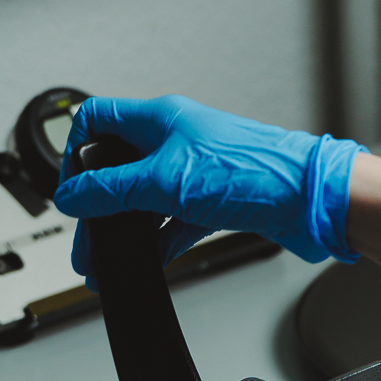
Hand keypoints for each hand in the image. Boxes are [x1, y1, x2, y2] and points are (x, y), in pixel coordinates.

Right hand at [54, 95, 365, 283]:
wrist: (310, 199)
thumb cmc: (252, 171)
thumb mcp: (164, 180)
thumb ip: (112, 189)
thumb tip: (71, 195)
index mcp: (160, 119)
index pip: (98, 120)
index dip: (75, 150)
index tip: (70, 188)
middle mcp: (176, 140)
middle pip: (119, 167)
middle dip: (98, 204)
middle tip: (86, 238)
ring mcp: (196, 172)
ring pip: (146, 199)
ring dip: (127, 229)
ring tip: (108, 261)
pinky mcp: (216, 201)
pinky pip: (175, 220)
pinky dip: (159, 240)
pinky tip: (149, 259)